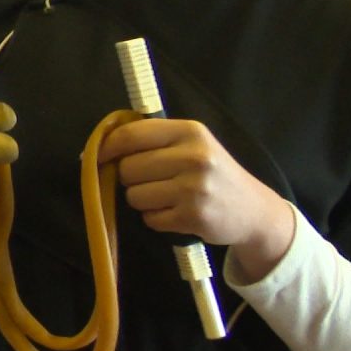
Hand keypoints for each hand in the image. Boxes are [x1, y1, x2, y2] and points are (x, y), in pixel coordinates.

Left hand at [96, 117, 296, 276]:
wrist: (254, 210)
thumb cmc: (214, 174)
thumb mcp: (192, 145)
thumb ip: (153, 140)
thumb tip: (97, 148)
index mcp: (190, 131)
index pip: (131, 135)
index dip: (106, 146)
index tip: (96, 155)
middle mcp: (193, 157)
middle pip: (127, 168)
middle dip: (130, 178)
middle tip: (153, 181)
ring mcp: (194, 189)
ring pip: (134, 196)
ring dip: (143, 201)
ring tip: (169, 197)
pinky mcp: (193, 217)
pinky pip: (150, 219)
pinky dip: (157, 218)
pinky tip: (178, 213)